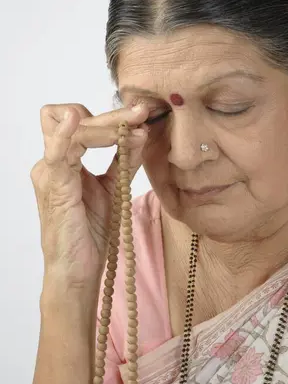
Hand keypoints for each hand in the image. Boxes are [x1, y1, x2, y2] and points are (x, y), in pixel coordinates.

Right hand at [30, 103, 149, 290]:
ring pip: (72, 129)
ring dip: (104, 124)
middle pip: (76, 119)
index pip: (83, 123)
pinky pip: (56, 153)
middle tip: (140, 113)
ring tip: (133, 125)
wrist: (78, 270)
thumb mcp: (113, 188)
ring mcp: (50, 172)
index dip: (111, 115)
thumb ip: (124, 160)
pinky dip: (65, 134)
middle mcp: (53, 162)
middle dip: (112, 115)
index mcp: (65, 161)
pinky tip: (77, 120)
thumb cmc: (91, 232)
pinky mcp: (53, 186)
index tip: (142, 113)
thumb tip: (141, 131)